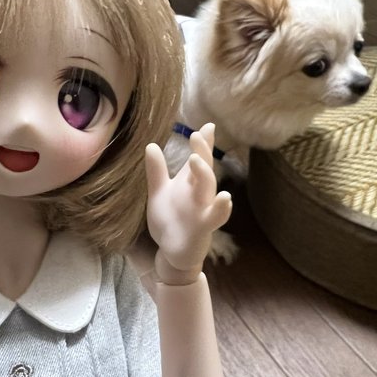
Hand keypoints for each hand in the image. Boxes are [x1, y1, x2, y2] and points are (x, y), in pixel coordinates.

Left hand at [145, 123, 231, 284]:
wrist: (171, 251)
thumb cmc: (170, 219)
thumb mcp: (159, 192)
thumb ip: (156, 170)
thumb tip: (151, 144)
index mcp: (189, 182)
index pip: (199, 158)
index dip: (204, 142)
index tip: (208, 125)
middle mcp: (199, 192)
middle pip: (204, 168)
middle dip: (203, 151)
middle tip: (196, 136)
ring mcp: (203, 209)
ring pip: (209, 188)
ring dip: (205, 174)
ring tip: (195, 160)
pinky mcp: (203, 227)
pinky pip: (215, 217)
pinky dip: (221, 208)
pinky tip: (225, 198)